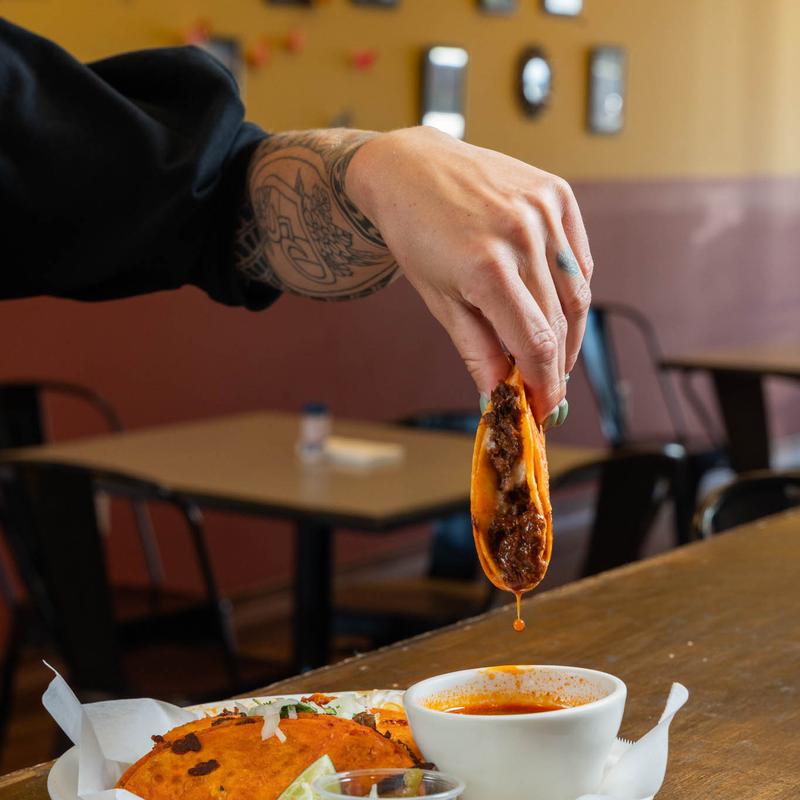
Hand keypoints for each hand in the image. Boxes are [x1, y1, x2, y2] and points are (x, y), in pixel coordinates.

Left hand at [346, 126, 592, 423]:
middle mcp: (522, 235)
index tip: (544, 410)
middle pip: (558, 323)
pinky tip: (556, 309)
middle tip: (548, 390)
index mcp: (486, 267)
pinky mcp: (556, 193)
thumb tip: (496, 395)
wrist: (409, 168)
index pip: (535, 344)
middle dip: (555, 366)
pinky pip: (579, 257)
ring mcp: (543, 210)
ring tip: (552, 356)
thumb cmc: (416, 235)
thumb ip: (475, 350)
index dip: (545, 384)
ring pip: (577, 292)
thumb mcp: (439, 300)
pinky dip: (573, 289)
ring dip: (569, 333)